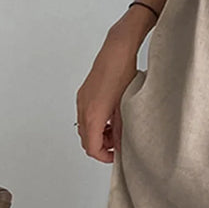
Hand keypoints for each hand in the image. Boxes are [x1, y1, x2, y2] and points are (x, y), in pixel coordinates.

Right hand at [75, 27, 138, 163]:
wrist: (117, 51)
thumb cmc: (123, 73)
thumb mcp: (126, 107)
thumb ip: (121, 130)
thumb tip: (121, 145)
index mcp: (92, 115)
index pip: (91, 147)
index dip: (103, 156)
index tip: (115, 156)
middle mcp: (83, 108)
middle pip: (86, 138)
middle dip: (102, 144)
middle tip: (118, 142)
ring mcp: (82, 99)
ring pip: (85, 127)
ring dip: (99, 133)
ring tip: (117, 128)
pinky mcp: (84, 93)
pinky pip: (86, 114)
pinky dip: (96, 121)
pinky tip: (112, 115)